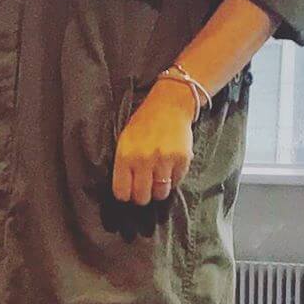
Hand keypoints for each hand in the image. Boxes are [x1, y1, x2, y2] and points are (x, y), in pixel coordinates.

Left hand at [111, 80, 195, 204]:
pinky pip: (176, 182)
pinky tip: (169, 167)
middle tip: (145, 188)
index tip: (129, 193)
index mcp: (125, 155)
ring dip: (159, 189)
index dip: (125, 195)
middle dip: (143, 196)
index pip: (122, 191)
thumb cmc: (144, 123)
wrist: (169, 105)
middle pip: (142, 197)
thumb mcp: (125, 140)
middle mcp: (144, 160)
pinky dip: (173, 179)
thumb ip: (123, 164)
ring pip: (160, 193)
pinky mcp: (182, 160)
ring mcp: (164, 160)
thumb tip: (124, 190)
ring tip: (158, 178)